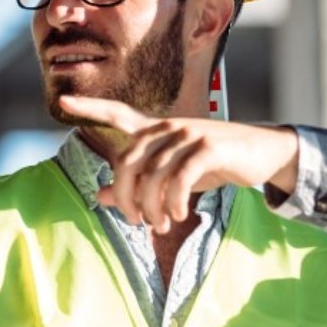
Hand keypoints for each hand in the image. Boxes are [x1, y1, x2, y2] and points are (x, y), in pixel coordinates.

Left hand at [55, 94, 299, 232]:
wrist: (262, 154)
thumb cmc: (215, 165)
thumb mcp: (173, 176)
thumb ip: (138, 184)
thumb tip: (98, 196)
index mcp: (157, 130)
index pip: (118, 114)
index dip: (91, 108)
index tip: (63, 100)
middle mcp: (169, 126)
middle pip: (128, 161)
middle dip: (125, 197)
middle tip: (135, 222)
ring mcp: (189, 134)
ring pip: (153, 175)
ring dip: (153, 207)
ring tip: (161, 225)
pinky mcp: (209, 146)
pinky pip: (180, 178)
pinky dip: (174, 201)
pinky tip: (178, 215)